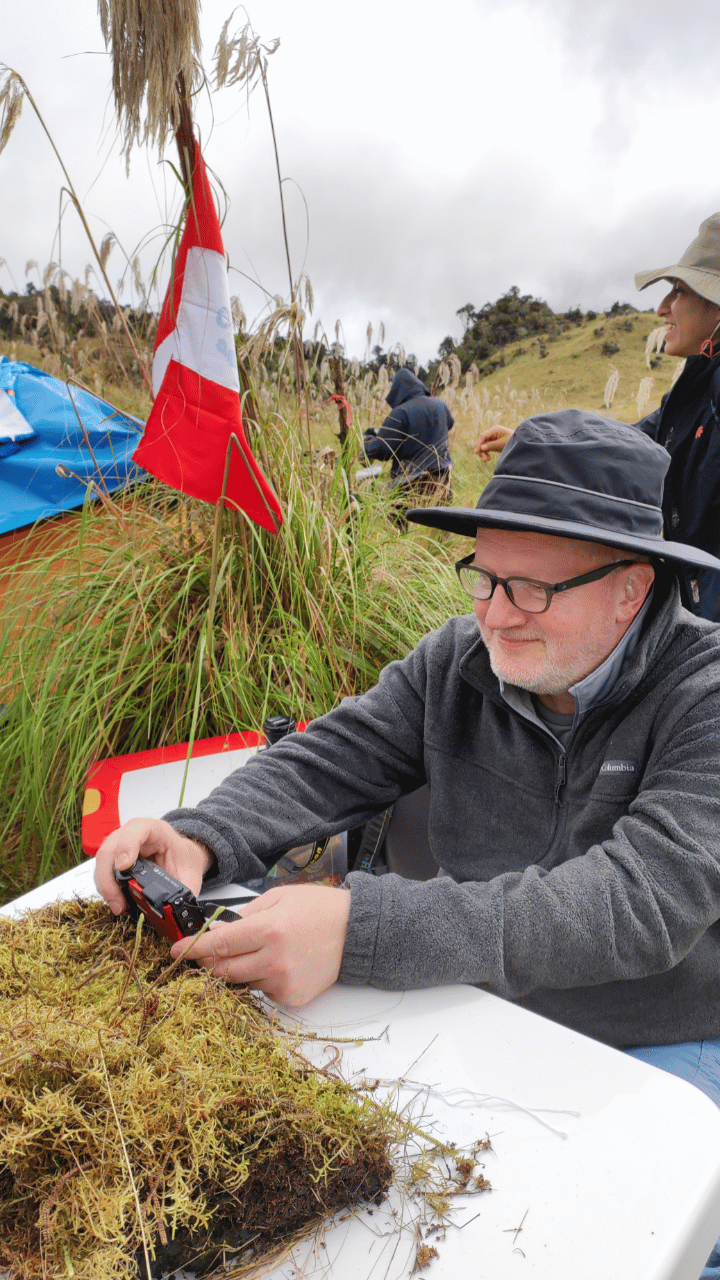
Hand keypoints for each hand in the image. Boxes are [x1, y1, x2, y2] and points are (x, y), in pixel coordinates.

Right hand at [94, 818, 214, 914]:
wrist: (182, 860)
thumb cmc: (184, 862)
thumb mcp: (190, 875)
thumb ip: (185, 892)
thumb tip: (176, 913)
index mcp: (156, 831)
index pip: (137, 828)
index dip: (127, 845)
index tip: (124, 867)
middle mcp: (133, 835)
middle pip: (110, 847)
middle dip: (109, 876)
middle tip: (118, 901)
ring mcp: (120, 846)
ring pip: (102, 860)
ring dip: (105, 885)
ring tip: (119, 906)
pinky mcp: (114, 859)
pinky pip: (102, 871)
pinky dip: (107, 888)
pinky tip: (117, 901)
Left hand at [170, 883, 351, 1006]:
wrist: (354, 932)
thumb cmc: (317, 909)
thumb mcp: (278, 898)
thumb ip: (244, 916)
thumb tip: (217, 932)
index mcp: (268, 930)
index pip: (219, 945)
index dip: (193, 949)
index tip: (175, 951)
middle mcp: (274, 959)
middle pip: (224, 970)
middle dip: (208, 962)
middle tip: (203, 955)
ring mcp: (283, 982)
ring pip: (242, 982)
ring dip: (236, 970)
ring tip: (253, 952)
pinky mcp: (292, 997)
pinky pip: (263, 992)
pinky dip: (260, 979)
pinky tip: (275, 963)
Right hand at [474, 424, 513, 460]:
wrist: (521, 444)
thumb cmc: (513, 441)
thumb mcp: (503, 444)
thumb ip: (492, 445)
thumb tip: (481, 448)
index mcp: (495, 429)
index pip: (483, 436)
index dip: (479, 444)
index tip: (477, 452)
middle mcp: (492, 433)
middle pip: (482, 441)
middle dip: (481, 450)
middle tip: (484, 459)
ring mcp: (493, 438)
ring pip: (483, 445)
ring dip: (483, 453)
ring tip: (486, 460)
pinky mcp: (494, 443)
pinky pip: (486, 448)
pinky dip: (486, 453)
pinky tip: (488, 458)